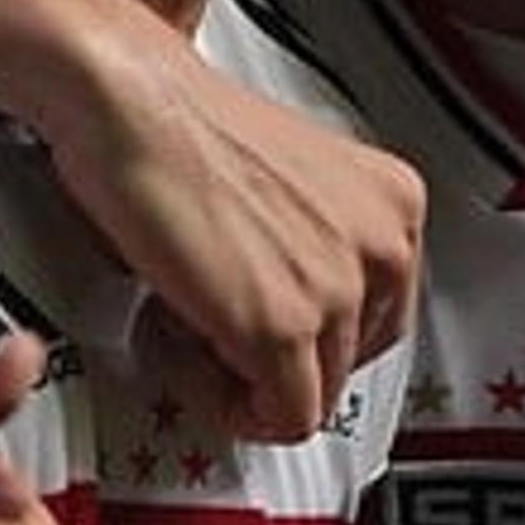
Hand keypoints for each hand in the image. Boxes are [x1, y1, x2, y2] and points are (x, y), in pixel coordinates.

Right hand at [30, 3, 421, 443]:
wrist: (130, 104)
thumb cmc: (182, 126)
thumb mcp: (295, 180)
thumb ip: (318, 242)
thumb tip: (302, 310)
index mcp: (394, 201)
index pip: (383, 317)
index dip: (316, 336)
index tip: (274, 333)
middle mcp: (382, 244)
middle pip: (350, 363)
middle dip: (281, 363)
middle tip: (222, 333)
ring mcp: (335, 288)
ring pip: (317, 397)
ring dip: (250, 382)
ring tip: (198, 332)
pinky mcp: (280, 328)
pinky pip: (282, 419)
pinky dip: (235, 409)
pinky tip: (194, 356)